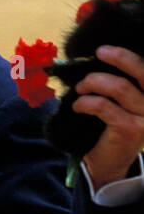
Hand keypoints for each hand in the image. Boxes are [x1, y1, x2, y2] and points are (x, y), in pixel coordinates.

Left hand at [73, 46, 143, 189]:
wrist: (110, 164)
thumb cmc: (111, 128)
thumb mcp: (119, 102)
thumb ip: (117, 83)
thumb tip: (98, 57)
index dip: (127, 56)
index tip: (103, 50)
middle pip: (143, 71)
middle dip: (120, 57)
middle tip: (99, 53)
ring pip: (119, 87)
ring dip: (93, 83)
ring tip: (79, 88)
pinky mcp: (130, 128)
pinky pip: (104, 106)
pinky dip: (86, 102)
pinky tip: (77, 106)